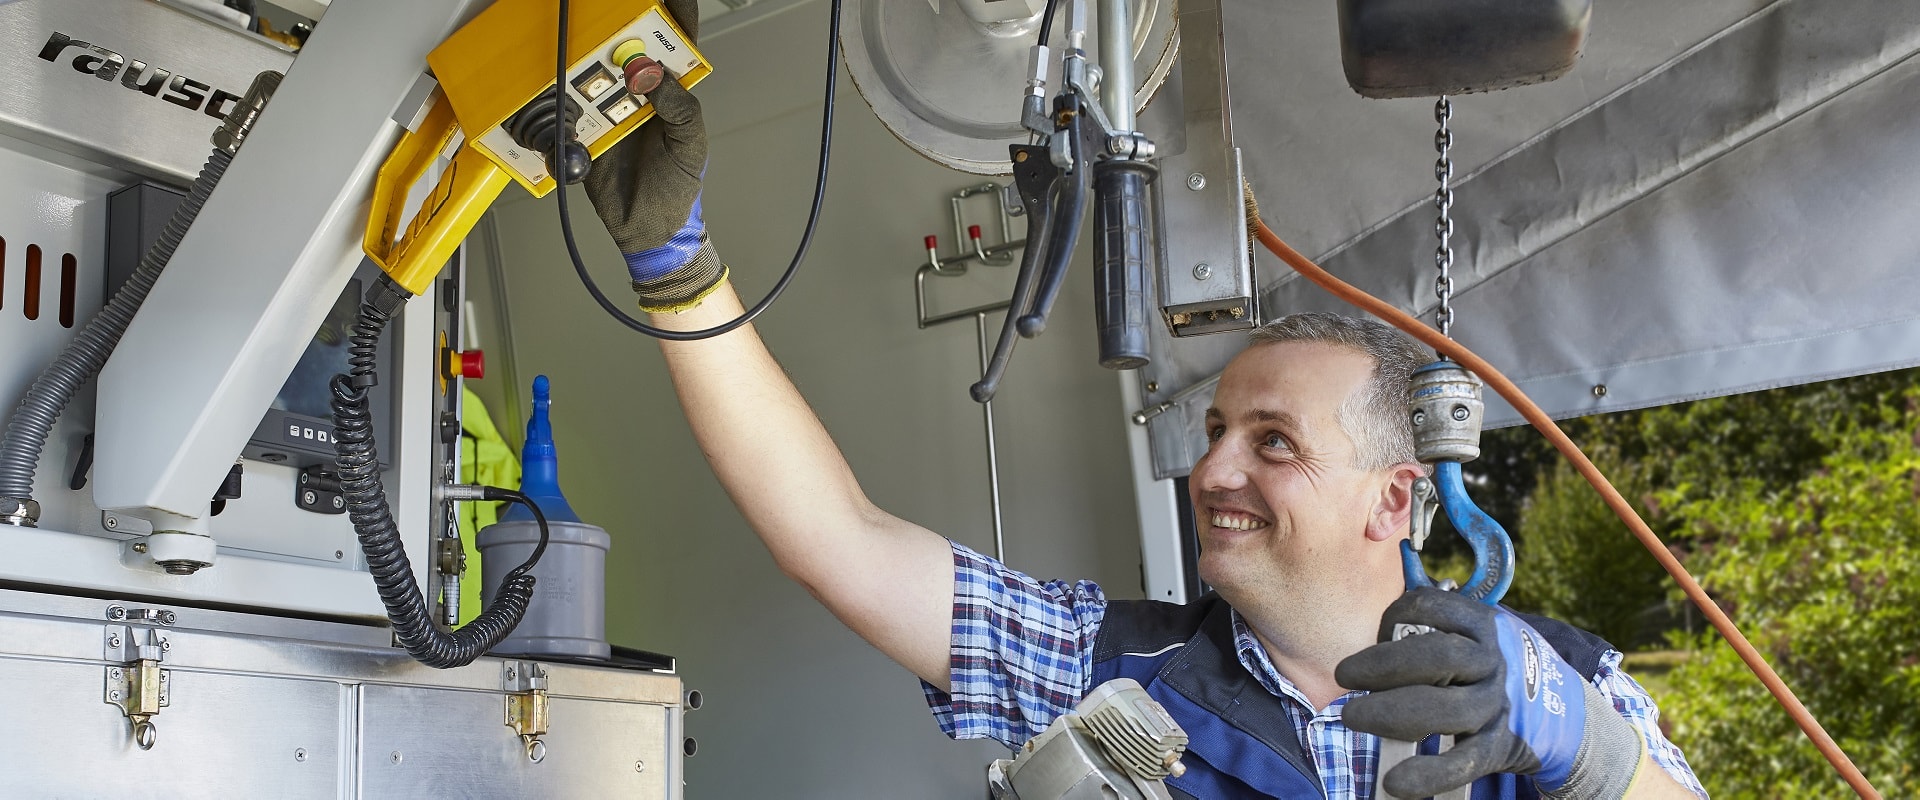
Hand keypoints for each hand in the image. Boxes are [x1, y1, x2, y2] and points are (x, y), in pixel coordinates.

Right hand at [582, 0, 724, 312]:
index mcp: (672, 92)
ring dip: (584, 63)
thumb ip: (679, 107)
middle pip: (624, 47)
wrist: (647, 231)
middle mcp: (638, 93)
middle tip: (607, 21)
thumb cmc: (677, 190)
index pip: (673, 43)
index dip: (668, 13)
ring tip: (586, 64)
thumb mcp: (690, 146)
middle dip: (615, 29)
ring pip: (590, 71)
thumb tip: (652, 74)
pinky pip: (567, 108)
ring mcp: (607, 108)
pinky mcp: (582, 128)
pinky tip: (558, 91)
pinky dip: (560, 100)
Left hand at [1336, 588, 1645, 799]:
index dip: (1396, 616)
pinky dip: (1428, 774)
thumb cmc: (1493, 665)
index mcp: (1483, 625)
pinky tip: (1395, 781)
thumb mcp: (1476, 633)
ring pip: (1448, 709)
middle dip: (1384, 665)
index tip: (1378, 632)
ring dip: (1393, 714)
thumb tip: (1375, 639)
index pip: (1432, 607)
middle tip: (1345, 675)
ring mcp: (1498, 705)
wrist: (1564, 712)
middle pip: (1437, 657)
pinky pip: (1463, 762)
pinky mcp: (1500, 746)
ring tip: (1352, 717)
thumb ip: (1432, 629)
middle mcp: (1494, 662)